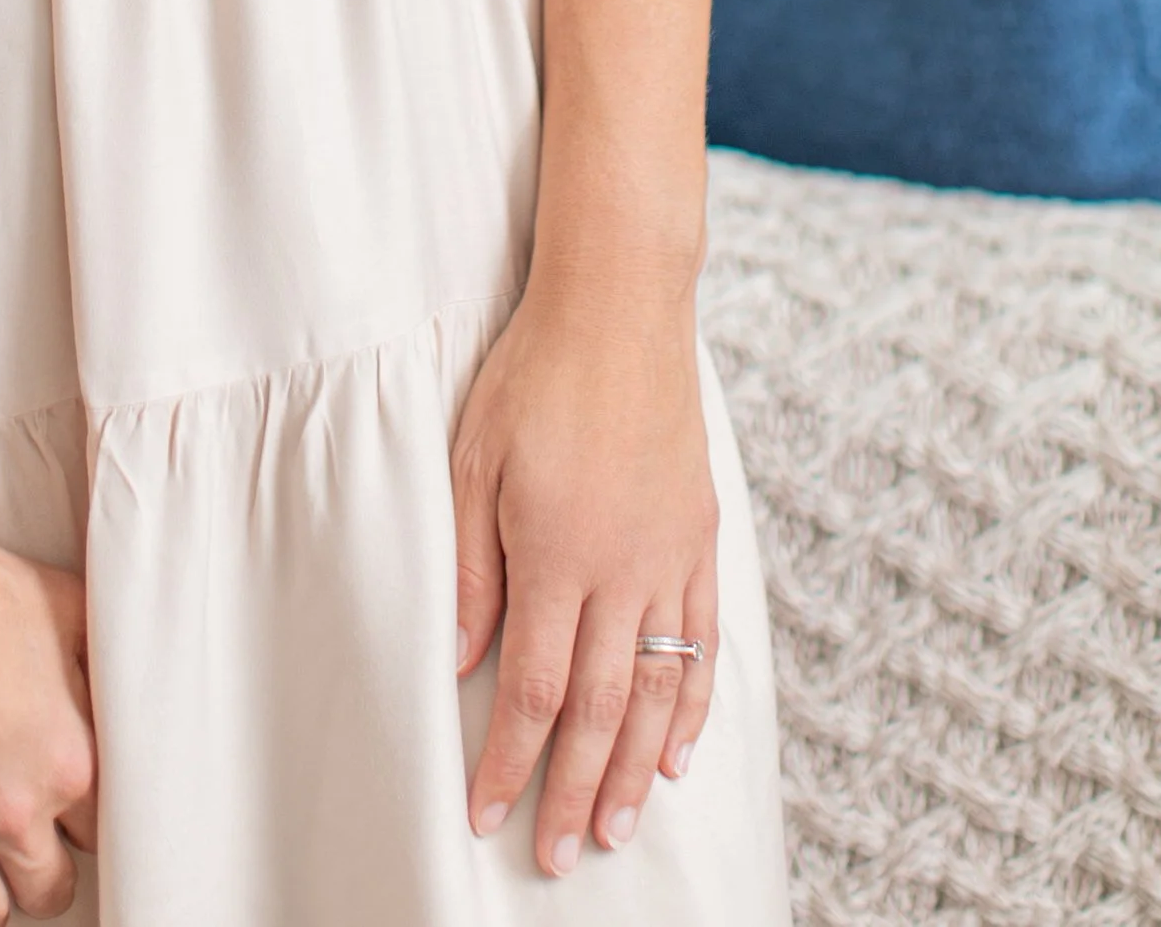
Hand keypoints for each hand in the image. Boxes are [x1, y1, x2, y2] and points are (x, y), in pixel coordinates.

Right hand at [0, 510, 97, 922]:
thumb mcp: (62, 609)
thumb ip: (98, 664)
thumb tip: (124, 682)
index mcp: (64, 761)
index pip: (102, 839)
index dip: (86, 825)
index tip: (70, 814)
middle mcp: (9, 810)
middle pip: (49, 892)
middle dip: (42, 870)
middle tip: (26, 843)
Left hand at [451, 275, 718, 876]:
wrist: (621, 306)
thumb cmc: (534, 374)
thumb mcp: (474, 461)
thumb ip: (470, 566)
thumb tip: (459, 659)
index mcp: (556, 555)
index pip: (534, 690)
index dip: (508, 761)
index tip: (486, 815)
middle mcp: (621, 569)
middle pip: (600, 711)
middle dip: (573, 790)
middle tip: (557, 854)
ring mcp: (669, 556)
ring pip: (657, 691)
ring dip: (635, 770)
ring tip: (615, 828)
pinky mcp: (699, 535)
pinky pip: (701, 641)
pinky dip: (693, 703)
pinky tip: (680, 751)